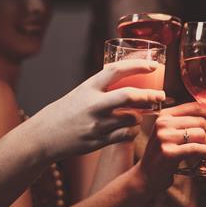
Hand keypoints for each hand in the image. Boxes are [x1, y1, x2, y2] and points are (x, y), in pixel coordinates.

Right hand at [26, 59, 165, 159]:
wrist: (44, 136)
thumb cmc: (66, 111)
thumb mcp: (81, 93)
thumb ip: (102, 88)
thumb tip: (130, 79)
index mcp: (88, 87)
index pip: (116, 70)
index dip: (137, 65)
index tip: (154, 65)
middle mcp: (93, 104)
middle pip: (129, 96)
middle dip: (150, 95)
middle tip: (161, 95)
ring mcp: (96, 124)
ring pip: (131, 118)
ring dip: (141, 116)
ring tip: (140, 115)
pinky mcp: (98, 141)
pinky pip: (126, 135)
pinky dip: (133, 131)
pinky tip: (131, 129)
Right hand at [136, 102, 205, 191]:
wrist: (145, 176)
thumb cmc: (162, 156)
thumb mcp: (170, 134)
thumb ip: (186, 124)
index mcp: (165, 115)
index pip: (194, 107)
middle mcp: (163, 123)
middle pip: (200, 121)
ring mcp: (164, 138)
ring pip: (200, 134)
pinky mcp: (168, 153)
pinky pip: (195, 148)